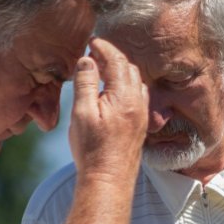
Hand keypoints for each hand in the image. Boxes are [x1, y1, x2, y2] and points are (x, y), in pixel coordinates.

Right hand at [69, 38, 148, 180]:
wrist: (108, 181)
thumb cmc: (92, 149)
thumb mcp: (82, 112)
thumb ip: (86, 83)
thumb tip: (87, 60)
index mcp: (124, 96)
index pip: (117, 60)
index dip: (104, 48)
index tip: (92, 42)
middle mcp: (138, 103)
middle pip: (129, 68)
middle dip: (112, 57)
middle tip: (94, 54)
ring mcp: (141, 115)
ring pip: (135, 82)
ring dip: (120, 71)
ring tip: (102, 71)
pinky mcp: (140, 126)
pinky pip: (137, 96)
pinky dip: (125, 86)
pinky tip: (113, 93)